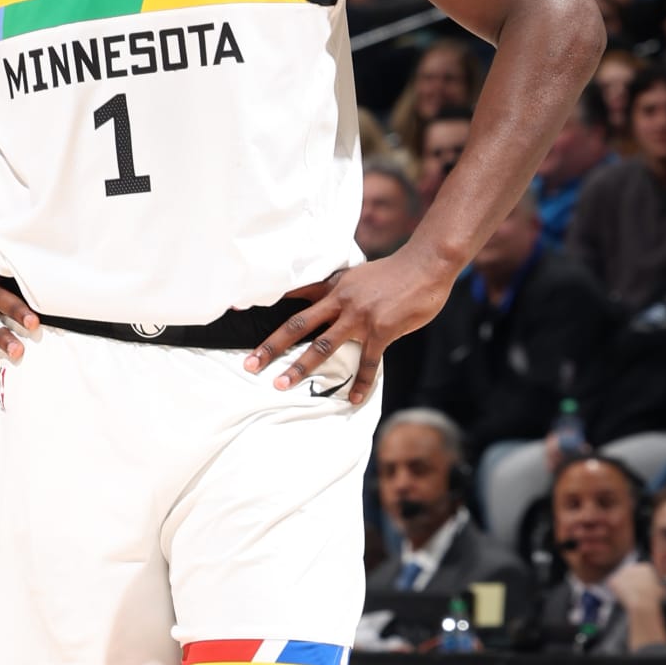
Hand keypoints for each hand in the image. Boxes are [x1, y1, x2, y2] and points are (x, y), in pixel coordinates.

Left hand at [243, 246, 456, 406]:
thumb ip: (339, 290)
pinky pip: (368, 362)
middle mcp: (340, 302)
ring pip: (322, 346)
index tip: (240, 313)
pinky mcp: (382, 331)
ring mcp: (359, 318)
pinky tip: (354, 399)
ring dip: (299, 367)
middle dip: (271, 346)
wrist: (426, 265)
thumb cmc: (394, 272)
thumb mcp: (357, 274)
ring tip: (281, 385)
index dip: (269, 303)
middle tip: (250, 365)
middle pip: (298, 325)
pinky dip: (361, 383)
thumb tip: (326, 303)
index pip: (295, 295)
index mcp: (333, 287)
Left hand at [610, 558, 665, 648]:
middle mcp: (633, 567)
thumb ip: (658, 585)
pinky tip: (622, 598)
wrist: (643, 603)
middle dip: (630, 584)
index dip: (640, 584)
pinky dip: (616, 593)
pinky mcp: (613, 580)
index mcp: (646, 567)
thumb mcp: (662, 589)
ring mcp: (622, 572)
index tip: (641, 591)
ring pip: (622, 581)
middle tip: (633, 595)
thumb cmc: (655, 599)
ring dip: (623, 589)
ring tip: (629, 598)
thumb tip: (660, 589)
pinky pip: (613, 586)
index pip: (641, 574)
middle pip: (630, 576)